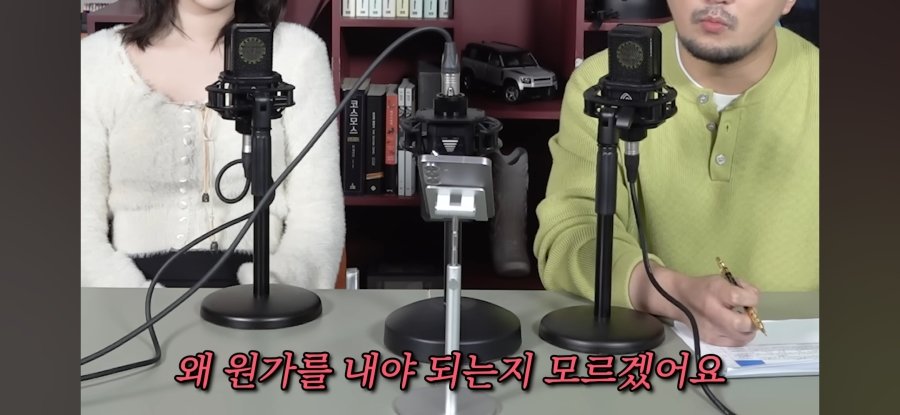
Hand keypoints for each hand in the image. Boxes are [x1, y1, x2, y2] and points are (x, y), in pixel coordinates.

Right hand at [629, 262, 759, 346]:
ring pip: (743, 337)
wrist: (678, 299)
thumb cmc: (704, 288)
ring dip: (748, 330)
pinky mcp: (710, 339)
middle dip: (752, 319)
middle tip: (748, 315)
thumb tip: (754, 302)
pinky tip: (733, 328)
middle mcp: (713, 311)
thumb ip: (743, 288)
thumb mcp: (723, 280)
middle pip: (744, 324)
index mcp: (716, 291)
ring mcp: (711, 329)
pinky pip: (734, 343)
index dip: (752, 298)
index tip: (747, 297)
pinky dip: (739, 336)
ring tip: (741, 322)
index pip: (744, 298)